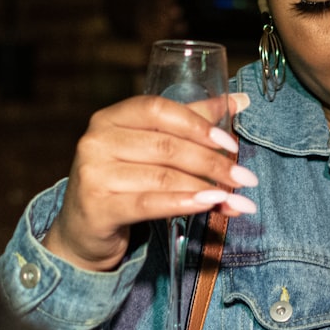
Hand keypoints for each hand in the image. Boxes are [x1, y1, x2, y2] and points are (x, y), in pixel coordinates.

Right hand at [43, 92, 256, 271]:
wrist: (84, 229)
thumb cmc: (125, 180)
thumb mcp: (152, 146)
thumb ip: (192, 121)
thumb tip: (240, 99)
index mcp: (111, 117)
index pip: (158, 109)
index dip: (197, 124)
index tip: (230, 144)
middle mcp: (97, 141)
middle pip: (166, 146)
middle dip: (212, 163)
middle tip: (246, 179)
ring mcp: (93, 174)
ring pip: (162, 176)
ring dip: (206, 188)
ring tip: (236, 199)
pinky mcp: (97, 208)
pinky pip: (148, 203)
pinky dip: (183, 203)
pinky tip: (209, 205)